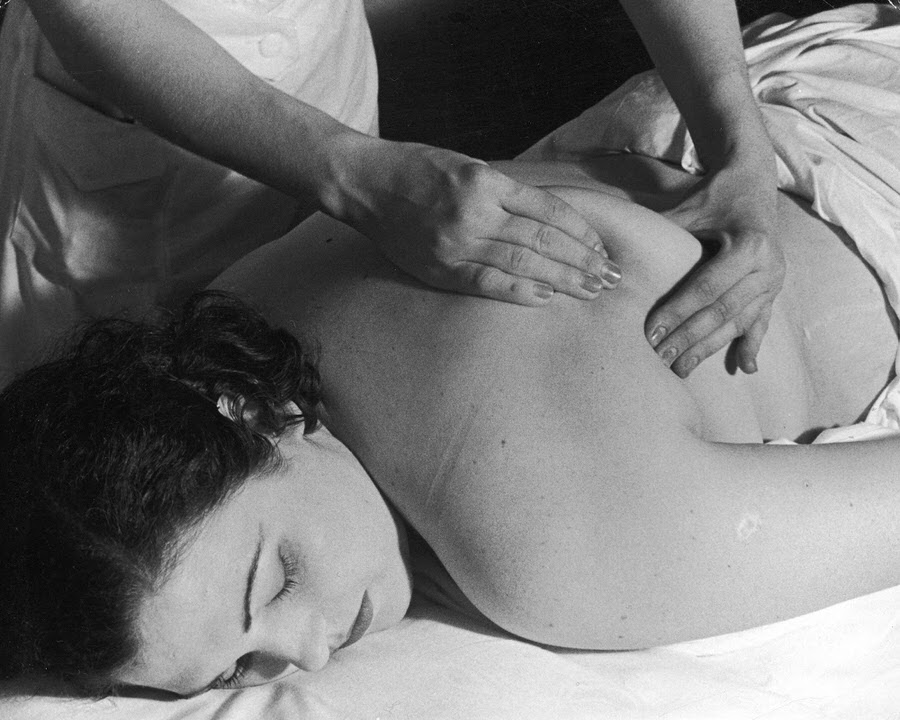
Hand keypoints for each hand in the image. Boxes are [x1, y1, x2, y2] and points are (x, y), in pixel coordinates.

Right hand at [337, 138, 621, 304]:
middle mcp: (475, 212)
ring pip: (522, 265)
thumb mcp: (467, 166)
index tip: (602, 248)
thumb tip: (550, 221)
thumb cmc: (417, 169)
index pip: (548, 211)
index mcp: (486, 181)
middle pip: (543, 241)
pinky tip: (546, 298)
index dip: (581, 233)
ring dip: (562, 280)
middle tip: (610, 278)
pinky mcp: (440, 267)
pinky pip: (488, 284)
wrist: (364, 184)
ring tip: (589, 290)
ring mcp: (456, 243)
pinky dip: (520, 293)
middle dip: (582, 261)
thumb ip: (505, 192)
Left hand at [645, 158, 785, 376]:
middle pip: (723, 311)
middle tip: (661, 361)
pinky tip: (745, 369)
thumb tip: (615, 252)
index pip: (708, 288)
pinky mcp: (774, 289)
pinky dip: (751, 344)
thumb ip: (661, 233)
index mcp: (751, 244)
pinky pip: (761, 321)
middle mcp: (769, 266)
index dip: (678, 312)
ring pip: (739, 322)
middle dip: (690, 339)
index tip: (652, 334)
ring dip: (711, 348)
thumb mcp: (688, 210)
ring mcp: (775, 280)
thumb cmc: (714, 195)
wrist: (753, 181)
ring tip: (683, 369)